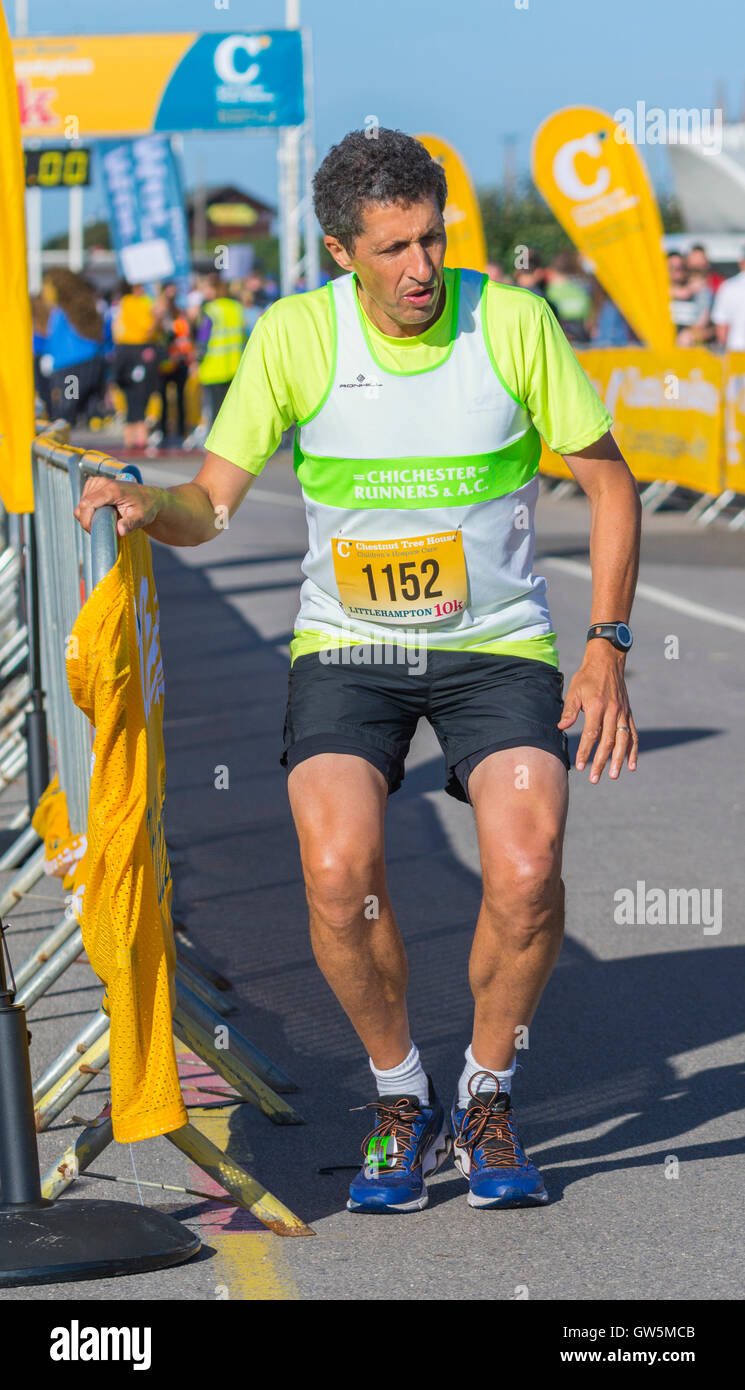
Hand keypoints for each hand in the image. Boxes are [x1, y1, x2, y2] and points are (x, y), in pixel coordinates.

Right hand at [74, 476, 162, 537]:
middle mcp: (102, 483)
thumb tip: (120, 531)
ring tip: (105, 522)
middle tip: (101, 530)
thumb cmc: (146, 507)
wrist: (148, 497)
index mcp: (112, 489)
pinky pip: (84, 502)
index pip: (87, 504)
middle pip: (82, 505)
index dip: (86, 520)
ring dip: (88, 517)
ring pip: (82, 505)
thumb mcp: (141, 518)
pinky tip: (102, 515)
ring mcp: (97, 482)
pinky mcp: (94, 485)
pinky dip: (89, 511)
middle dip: (87, 521)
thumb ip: (130, 524)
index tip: (94, 532)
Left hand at [558, 644, 638, 782]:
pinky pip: (633, 735)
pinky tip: (631, 765)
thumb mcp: (574, 691)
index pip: (592, 734)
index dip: (585, 751)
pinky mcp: (629, 714)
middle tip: (595, 778)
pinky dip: (633, 750)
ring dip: (618, 760)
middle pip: (608, 741)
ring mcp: (623, 713)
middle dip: (601, 762)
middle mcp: (613, 711)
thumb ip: (569, 711)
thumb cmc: (587, 677)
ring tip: (613, 775)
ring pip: (623, 741)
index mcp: (598, 706)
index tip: (579, 765)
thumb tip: (561, 728)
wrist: (608, 661)